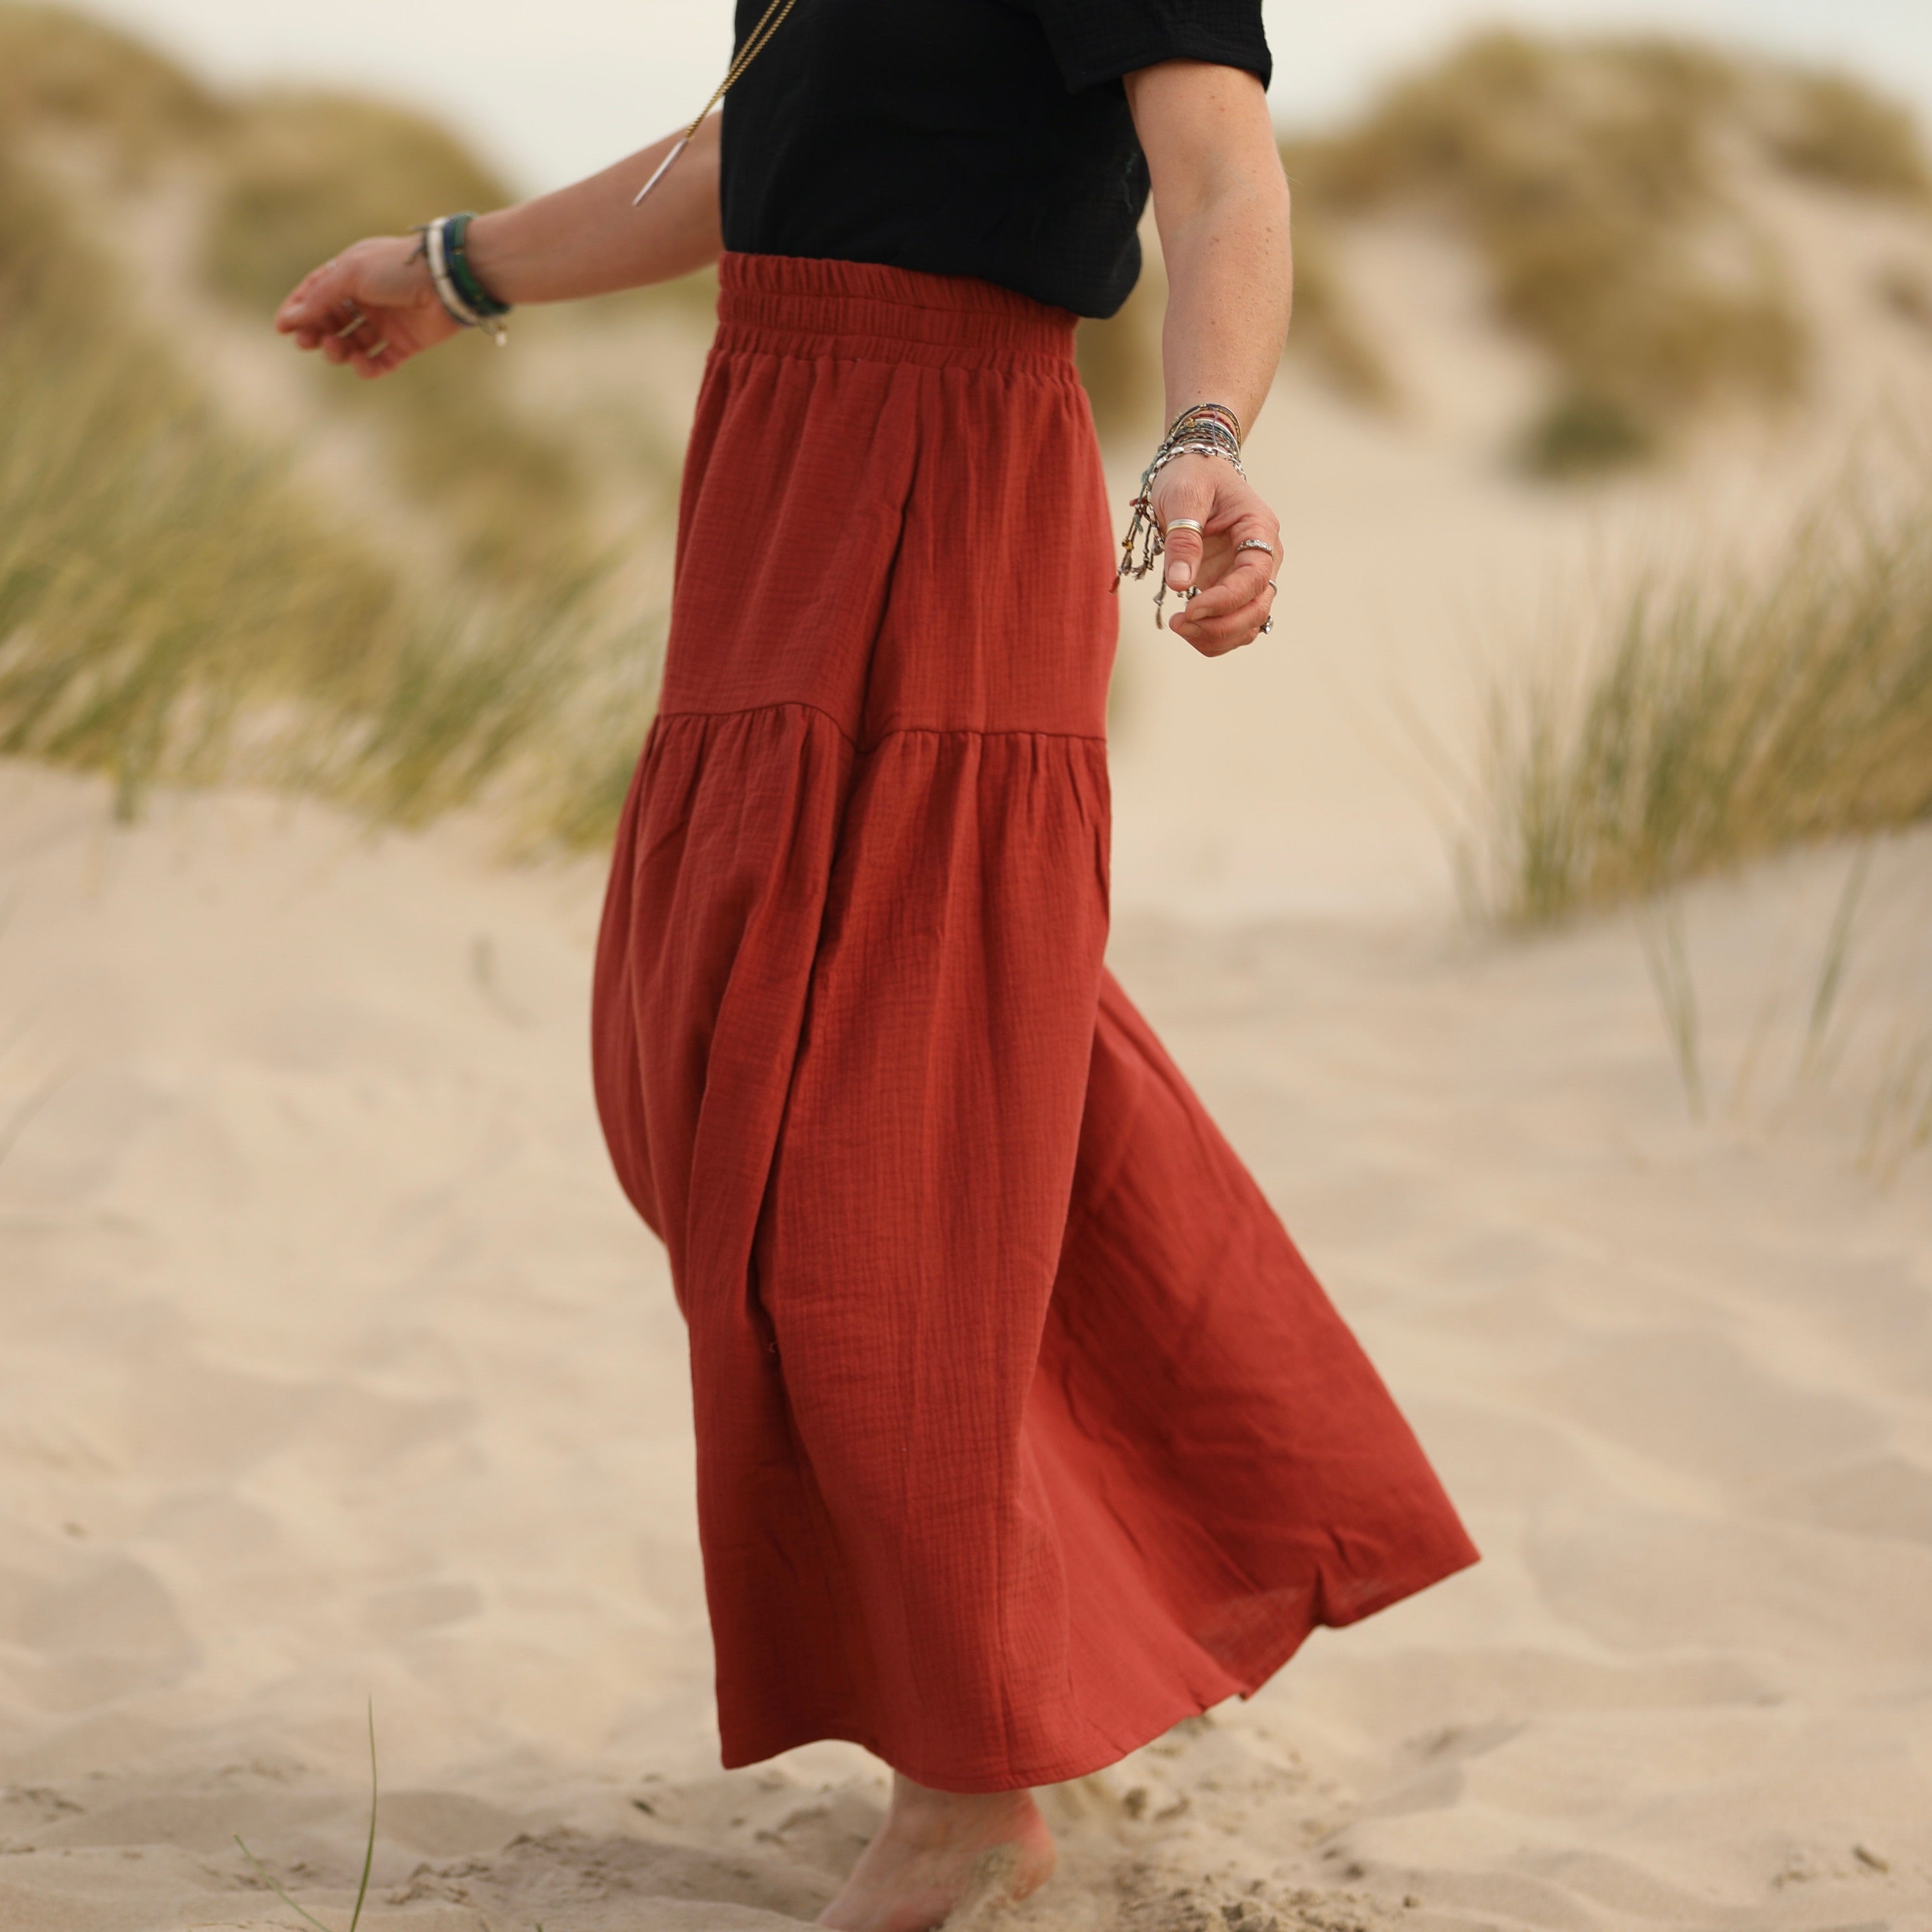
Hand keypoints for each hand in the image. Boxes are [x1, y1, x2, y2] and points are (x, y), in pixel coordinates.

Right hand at [274, 235, 458, 379]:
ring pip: (352, 344)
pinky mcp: (406, 344)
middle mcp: (367, 299)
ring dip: (337, 350)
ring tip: (334, 347)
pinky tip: (359, 362)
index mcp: (350, 274)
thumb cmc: (395, 268)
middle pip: (331, 322)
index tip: (282, 329)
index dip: (298, 311)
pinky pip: (380, 362)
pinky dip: (366, 367)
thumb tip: (289, 320)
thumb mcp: (350, 274)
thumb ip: (320, 298)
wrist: (445, 281)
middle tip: (307, 342)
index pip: (316, 294)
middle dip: (316, 333)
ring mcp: (386, 322)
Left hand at [1149, 453, 1280, 657]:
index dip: (1225, 600)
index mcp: (1259, 529)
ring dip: (1216, 637)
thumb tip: (1181, 583)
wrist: (1194, 470)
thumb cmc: (1192, 475)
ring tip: (1179, 625)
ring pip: (1249, 625)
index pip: (1255, 577)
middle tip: (1179, 622)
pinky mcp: (1233, 590)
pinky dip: (1212, 636)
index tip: (1190, 608)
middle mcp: (1263, 557)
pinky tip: (1186, 626)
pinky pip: (1233, 625)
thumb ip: (1183, 539)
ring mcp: (1249, 577)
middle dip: (1220, 626)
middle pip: (1258, 608)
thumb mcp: (1183, 497)